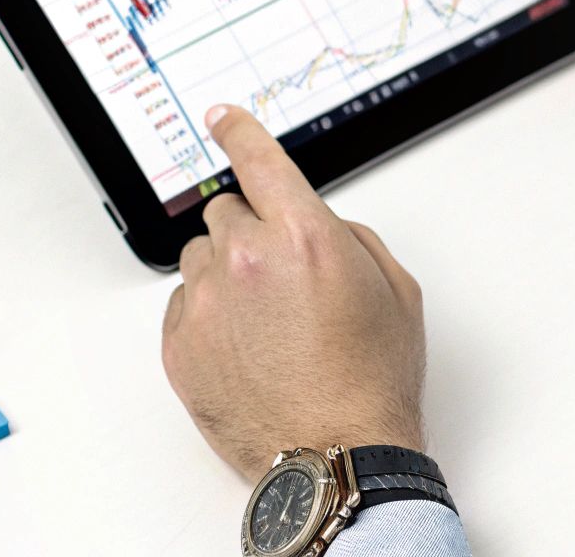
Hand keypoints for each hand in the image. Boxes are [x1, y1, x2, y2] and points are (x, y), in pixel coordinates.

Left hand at [161, 105, 425, 476]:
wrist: (336, 456)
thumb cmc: (370, 382)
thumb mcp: (394, 291)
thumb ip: (350, 237)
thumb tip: (319, 224)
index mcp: (304, 236)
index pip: (259, 160)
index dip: (238, 131)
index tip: (222, 117)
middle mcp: (248, 260)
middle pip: (227, 208)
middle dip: (253, 229)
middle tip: (281, 275)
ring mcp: (207, 304)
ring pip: (200, 255)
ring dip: (227, 271)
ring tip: (264, 319)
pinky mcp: (180, 345)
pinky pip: (183, 302)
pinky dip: (208, 313)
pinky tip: (244, 345)